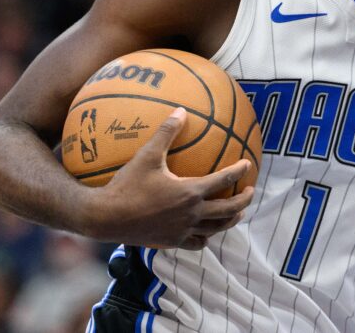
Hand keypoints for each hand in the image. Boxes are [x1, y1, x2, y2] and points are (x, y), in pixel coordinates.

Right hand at [85, 108, 254, 249]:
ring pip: (215, 229)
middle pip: (228, 210)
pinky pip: (196, 243)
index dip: (239, 172)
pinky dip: (206, 237)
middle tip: (250, 191)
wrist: (105, 218)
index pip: (223, 181)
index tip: (248, 164)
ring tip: (236, 213)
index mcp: (190, 193)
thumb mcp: (147, 155)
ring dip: (230, 220)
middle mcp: (191, 214)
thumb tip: (181, 110)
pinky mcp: (171, 242)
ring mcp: (182, 231)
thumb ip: (166, 133)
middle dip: (243, 200)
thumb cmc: (126, 185)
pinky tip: (206, 231)